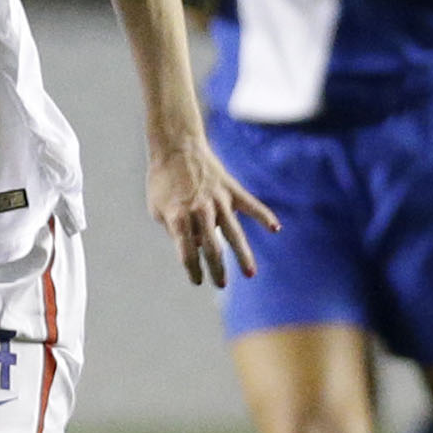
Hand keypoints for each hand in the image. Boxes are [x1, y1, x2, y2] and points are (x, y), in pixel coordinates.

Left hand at [147, 136, 279, 288]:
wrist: (176, 148)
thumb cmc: (162, 181)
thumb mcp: (157, 209)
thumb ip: (174, 230)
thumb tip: (196, 247)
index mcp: (178, 217)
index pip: (187, 252)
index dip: (192, 269)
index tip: (197, 281)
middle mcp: (200, 211)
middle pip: (212, 247)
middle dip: (217, 269)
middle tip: (220, 284)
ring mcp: (219, 200)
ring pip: (234, 233)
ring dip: (243, 255)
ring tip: (250, 274)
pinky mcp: (232, 190)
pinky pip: (251, 205)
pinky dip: (264, 216)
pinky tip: (275, 229)